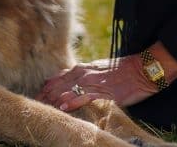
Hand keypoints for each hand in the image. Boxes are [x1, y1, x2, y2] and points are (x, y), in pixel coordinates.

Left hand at [36, 56, 157, 111]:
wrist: (142, 69)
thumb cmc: (121, 71)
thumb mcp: (98, 69)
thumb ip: (82, 76)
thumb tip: (67, 82)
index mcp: (82, 69)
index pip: (57, 79)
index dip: (45, 89)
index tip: (36, 97)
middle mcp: (84, 74)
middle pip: (58, 86)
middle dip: (45, 96)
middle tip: (34, 106)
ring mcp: (93, 83)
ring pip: (67, 91)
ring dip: (53, 100)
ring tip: (43, 108)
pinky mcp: (104, 92)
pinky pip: (84, 97)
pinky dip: (72, 101)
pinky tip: (63, 107)